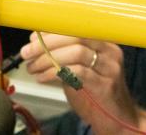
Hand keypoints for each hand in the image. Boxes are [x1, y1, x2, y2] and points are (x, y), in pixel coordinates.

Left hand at [20, 32, 145, 134]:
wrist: (119, 119)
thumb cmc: (97, 94)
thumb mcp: (81, 69)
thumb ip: (65, 56)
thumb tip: (37, 44)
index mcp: (104, 42)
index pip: (76, 27)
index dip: (52, 31)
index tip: (33, 38)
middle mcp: (110, 51)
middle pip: (76, 36)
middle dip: (46, 43)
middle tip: (27, 52)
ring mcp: (109, 68)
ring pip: (76, 52)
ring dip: (48, 59)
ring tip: (33, 67)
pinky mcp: (105, 85)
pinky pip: (77, 73)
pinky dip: (55, 73)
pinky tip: (43, 78)